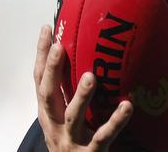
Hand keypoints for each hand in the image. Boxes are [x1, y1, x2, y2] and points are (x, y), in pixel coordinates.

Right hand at [34, 25, 132, 150]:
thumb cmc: (73, 140)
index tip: (47, 28)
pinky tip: (127, 106)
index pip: (40, 79)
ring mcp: (71, 140)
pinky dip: (115, 121)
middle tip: (58, 46)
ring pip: (72, 116)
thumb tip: (83, 52)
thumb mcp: (65, 115)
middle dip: (52, 70)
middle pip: (48, 95)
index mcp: (48, 112)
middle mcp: (54, 125)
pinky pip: (103, 135)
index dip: (41, 55)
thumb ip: (70, 90)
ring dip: (81, 96)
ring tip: (92, 76)